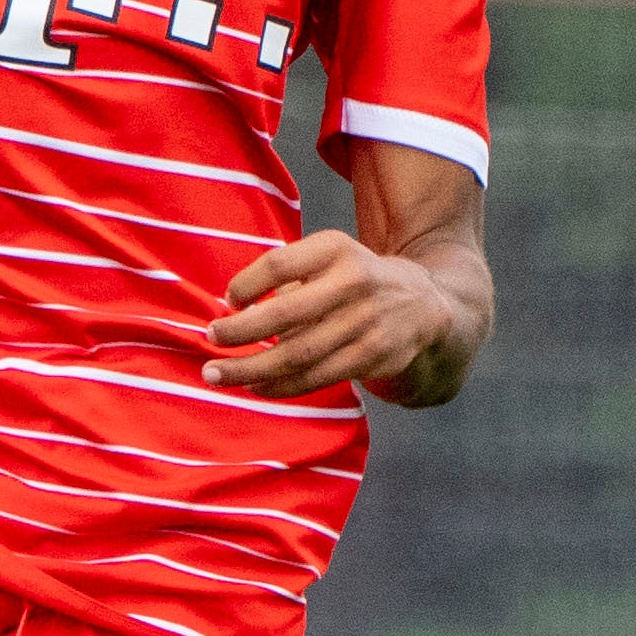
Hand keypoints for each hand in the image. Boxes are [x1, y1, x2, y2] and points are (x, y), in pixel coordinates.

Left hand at [209, 227, 471, 399]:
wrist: (427, 306)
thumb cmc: (354, 281)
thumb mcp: (328, 259)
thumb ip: (287, 278)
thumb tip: (233, 311)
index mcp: (337, 249)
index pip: (280, 264)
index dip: (246, 284)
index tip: (226, 301)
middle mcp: (355, 282)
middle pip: (285, 313)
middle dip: (240, 332)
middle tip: (209, 340)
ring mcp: (368, 322)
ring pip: (298, 354)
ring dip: (251, 368)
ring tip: (217, 374)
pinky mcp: (375, 356)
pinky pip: (318, 376)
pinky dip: (281, 385)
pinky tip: (255, 386)